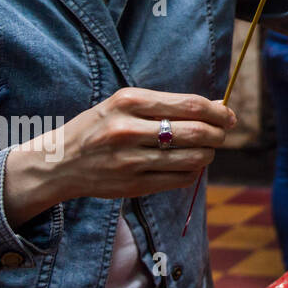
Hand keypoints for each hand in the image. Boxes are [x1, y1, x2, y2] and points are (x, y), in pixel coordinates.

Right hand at [3, 88, 235, 226]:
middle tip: (222, 135)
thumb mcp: (127, 105)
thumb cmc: (101, 127)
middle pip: (196, 132)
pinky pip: (180, 179)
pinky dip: (193, 172)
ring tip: (206, 150)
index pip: (191, 105)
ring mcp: (130, 160)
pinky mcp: (132, 186)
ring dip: (208, 154)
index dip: (218, 112)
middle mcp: (129, 130)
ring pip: (192, 158)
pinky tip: (189, 166)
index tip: (229, 116)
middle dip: (218, 134)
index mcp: (130, 102)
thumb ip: (170, 105)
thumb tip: (217, 107)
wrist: (58, 163)